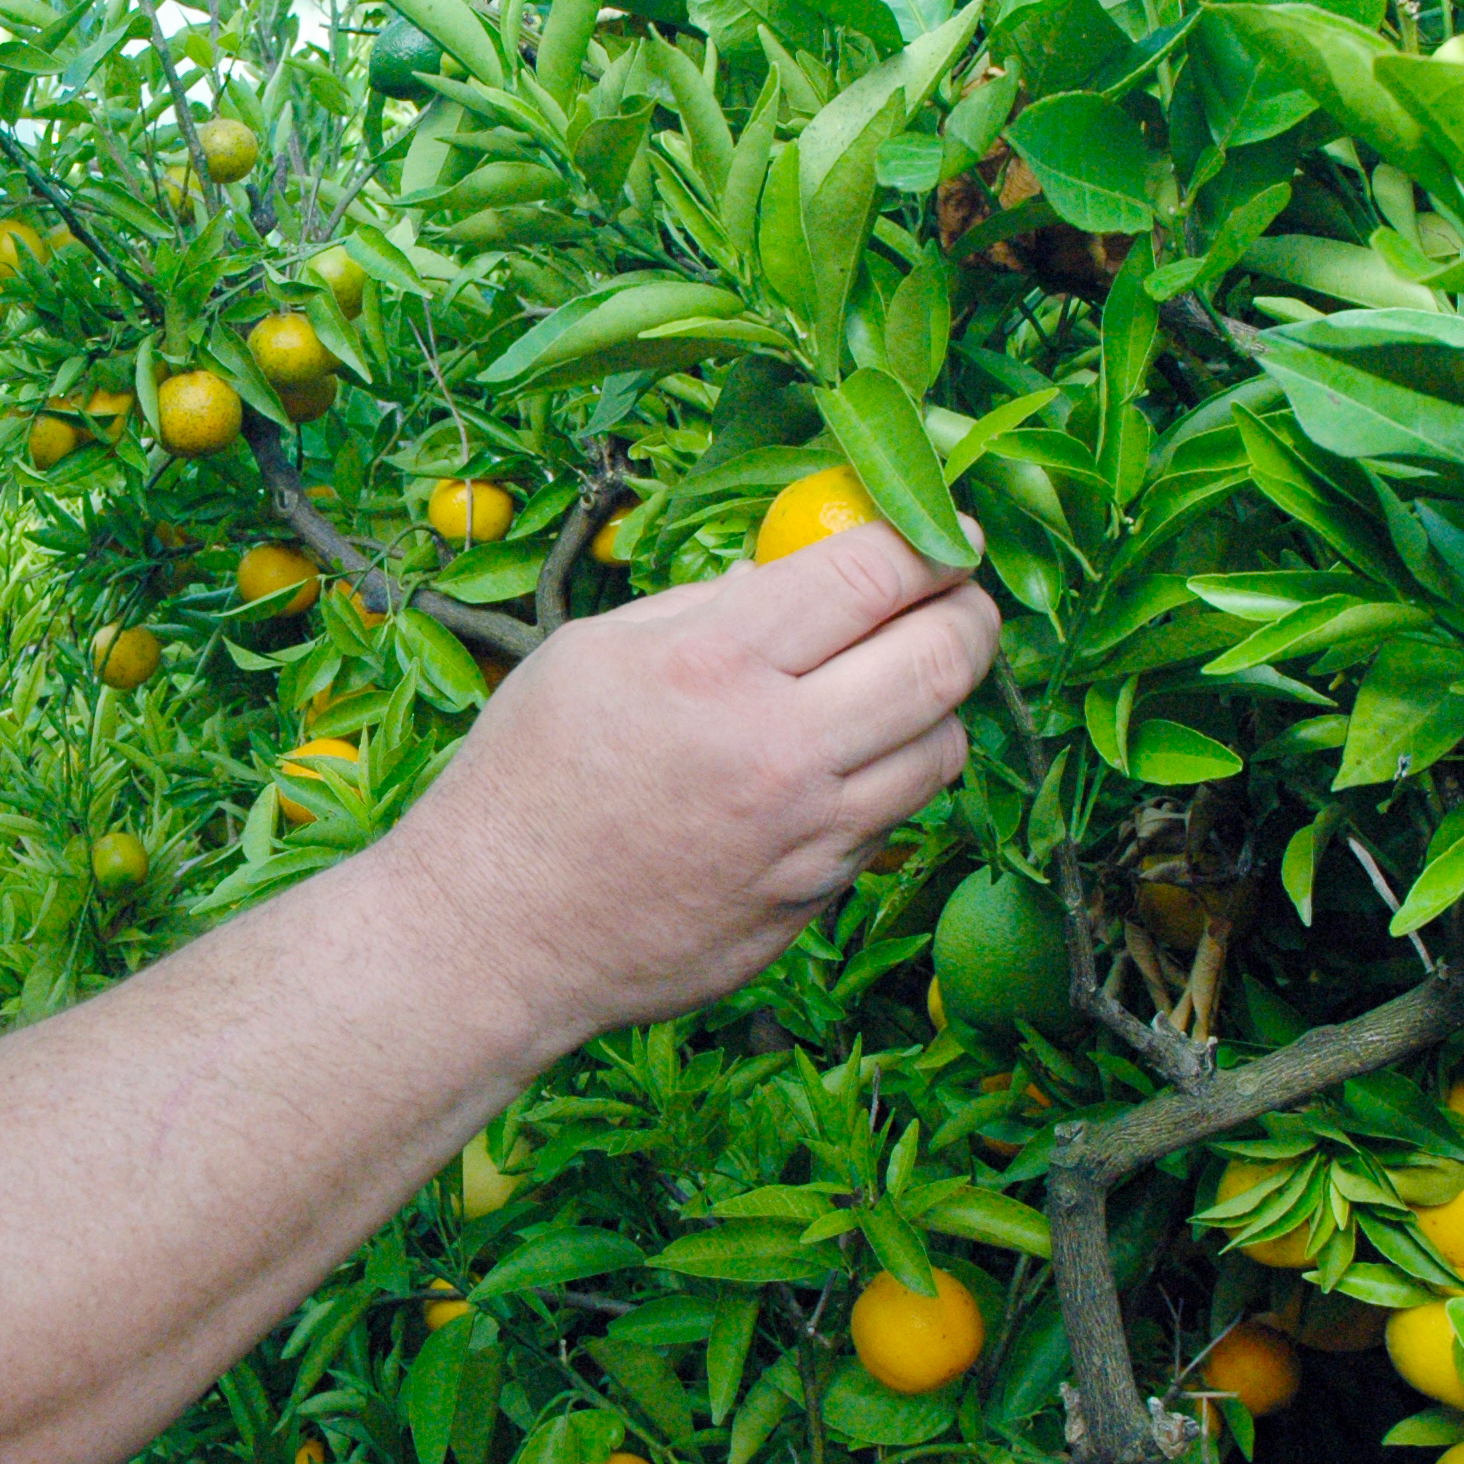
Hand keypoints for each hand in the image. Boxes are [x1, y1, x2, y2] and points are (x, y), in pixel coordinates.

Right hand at [375, 521, 997, 1047]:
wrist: (494, 932)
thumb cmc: (522, 778)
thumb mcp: (589, 652)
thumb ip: (704, 607)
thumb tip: (790, 577)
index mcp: (714, 664)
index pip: (876, 572)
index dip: (929, 537)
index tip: (944, 531)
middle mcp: (779, 749)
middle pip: (945, 658)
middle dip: (969, 611)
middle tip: (954, 598)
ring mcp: (806, 838)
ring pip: (943, 749)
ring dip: (936, 704)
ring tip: (892, 687)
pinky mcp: (810, 901)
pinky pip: (889, 825)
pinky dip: (881, 784)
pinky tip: (830, 772)